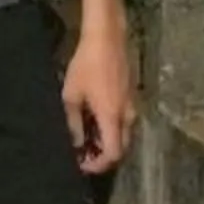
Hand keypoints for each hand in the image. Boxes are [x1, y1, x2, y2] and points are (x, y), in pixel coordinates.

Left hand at [61, 31, 133, 174]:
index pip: (114, 154)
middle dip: (102, 156)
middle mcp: (127, 115)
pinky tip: (93, 121)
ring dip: (106, 142)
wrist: (107, 38)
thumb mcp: (71, 95)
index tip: (83, 165)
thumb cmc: (87, 65)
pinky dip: (110, 129)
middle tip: (82, 154)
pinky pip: (123, 122)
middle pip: (121, 148)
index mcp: (113, 117)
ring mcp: (132, 105)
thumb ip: (73, 123)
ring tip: (84, 139)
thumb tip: (76, 144)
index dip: (99, 165)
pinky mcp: (131, 96)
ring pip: (123, 135)